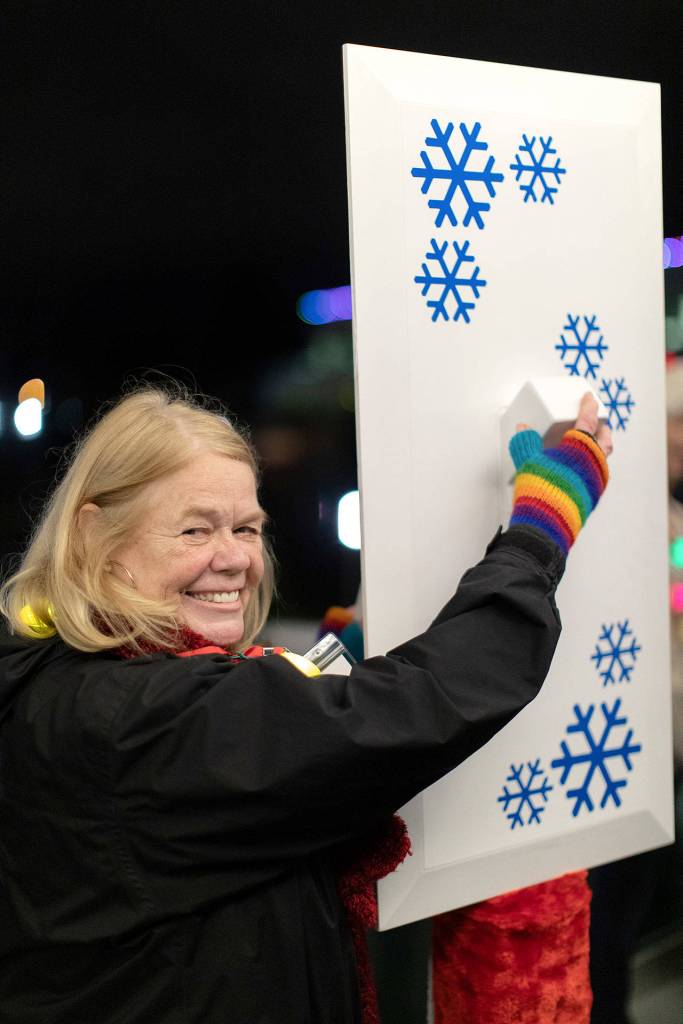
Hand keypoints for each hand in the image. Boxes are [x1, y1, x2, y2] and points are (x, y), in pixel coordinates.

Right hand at [509, 393, 609, 553]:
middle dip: (602, 429)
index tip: (589, 399)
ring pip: (602, 459)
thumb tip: (523, 429)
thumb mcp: (527, 461)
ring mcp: (596, 480)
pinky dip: (591, 468)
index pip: (588, 419)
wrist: (547, 524)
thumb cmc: (540, 490)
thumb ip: (525, 443)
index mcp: (581, 447)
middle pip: (604, 440)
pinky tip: (580, 471)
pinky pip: (596, 476)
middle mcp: (594, 462)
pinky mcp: (593, 497)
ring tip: (588, 447)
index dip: (588, 406)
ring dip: (597, 450)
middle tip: (597, 423)